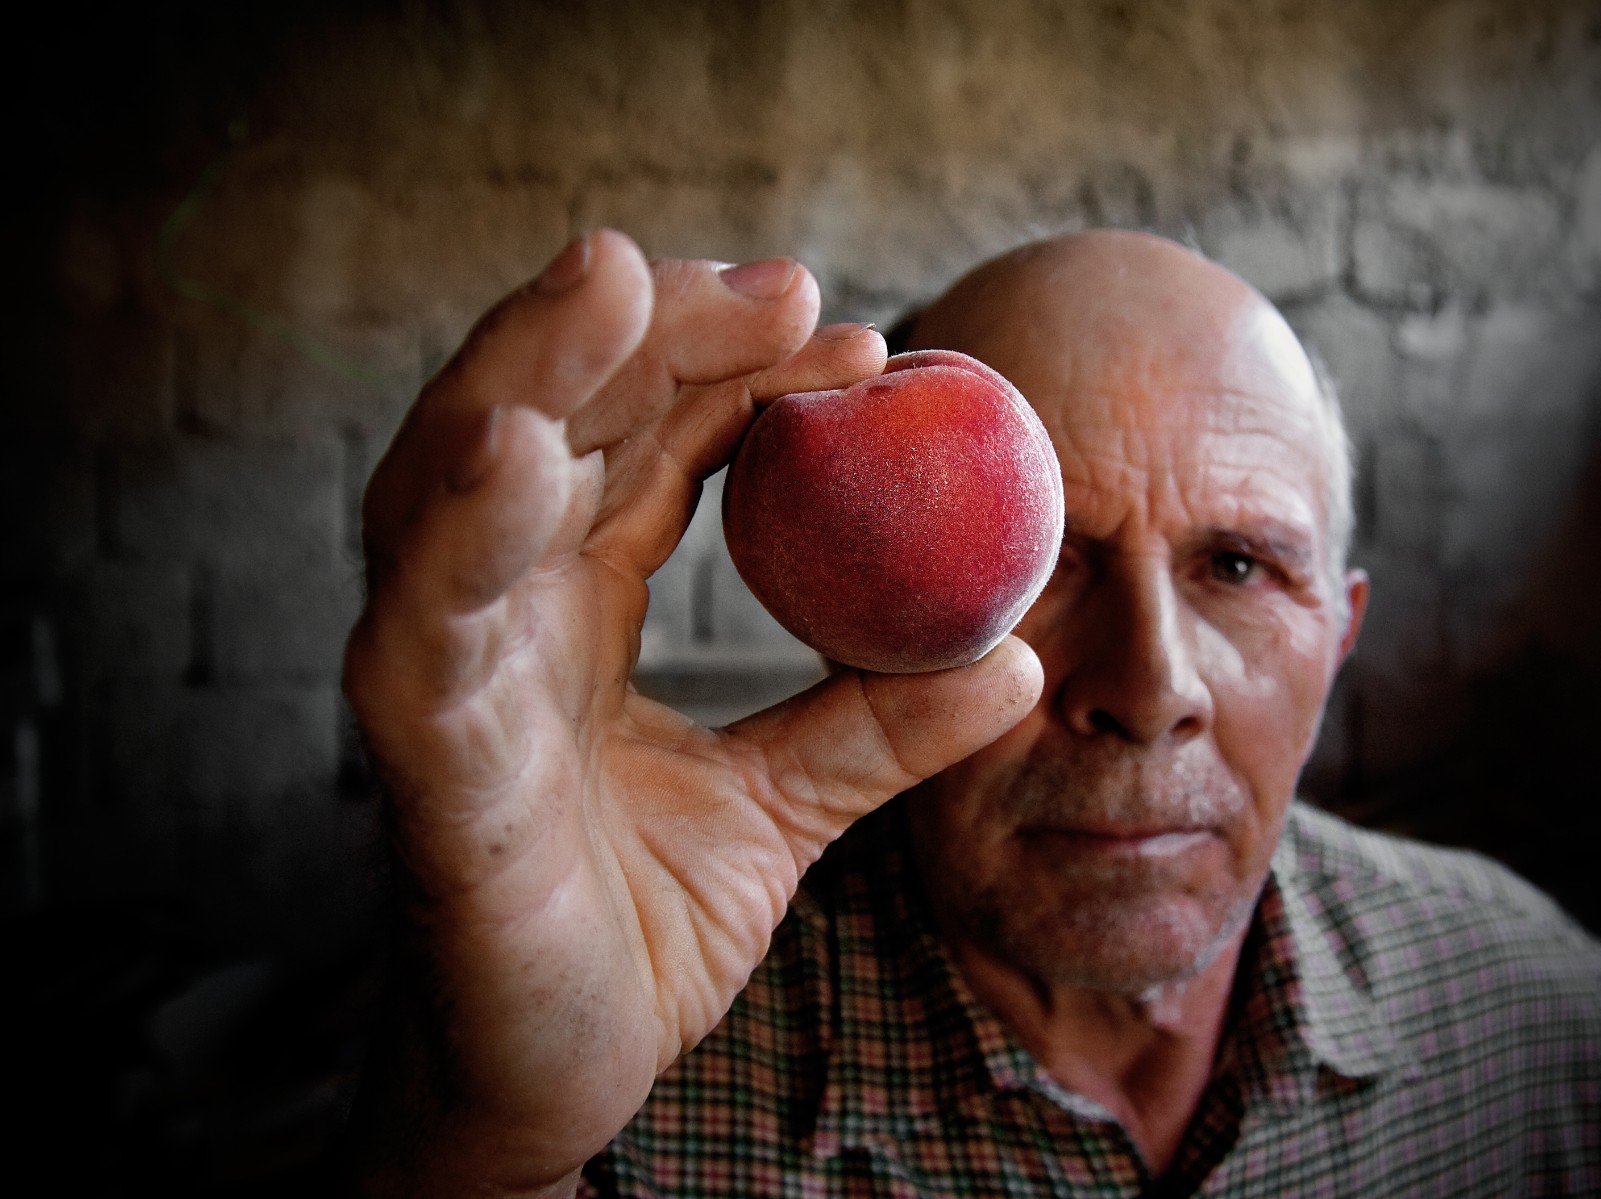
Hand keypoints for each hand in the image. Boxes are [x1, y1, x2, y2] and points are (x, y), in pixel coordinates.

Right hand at [340, 231, 1041, 1196]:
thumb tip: (1022, 658)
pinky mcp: (417, 765)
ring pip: (451, 487)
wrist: (563, 1076)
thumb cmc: (637, 929)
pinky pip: (419, 634)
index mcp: (573, 610)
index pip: (641, 451)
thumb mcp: (784, 810)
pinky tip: (518, 454)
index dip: (729, 375)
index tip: (848, 335)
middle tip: (776, 284)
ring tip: (619, 282)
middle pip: (546, 425)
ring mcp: (445, 680)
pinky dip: (456, 534)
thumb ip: (878, 728)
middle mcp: (496, 616)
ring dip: (530, 373)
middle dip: (642, 333)